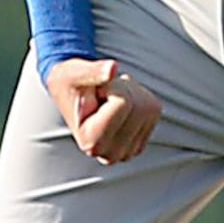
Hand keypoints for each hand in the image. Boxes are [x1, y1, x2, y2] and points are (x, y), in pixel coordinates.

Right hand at [47, 57, 161, 162]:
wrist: (71, 95)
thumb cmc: (69, 83)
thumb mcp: (74, 73)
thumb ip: (92, 72)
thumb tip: (113, 68)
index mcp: (91, 142)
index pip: (124, 103)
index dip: (110, 88)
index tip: (93, 94)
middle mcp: (110, 154)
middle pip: (139, 107)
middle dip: (122, 90)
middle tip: (101, 95)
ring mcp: (127, 152)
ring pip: (149, 108)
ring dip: (130, 93)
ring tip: (108, 100)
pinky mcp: (139, 144)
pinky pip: (154, 109)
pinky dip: (139, 99)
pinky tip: (118, 107)